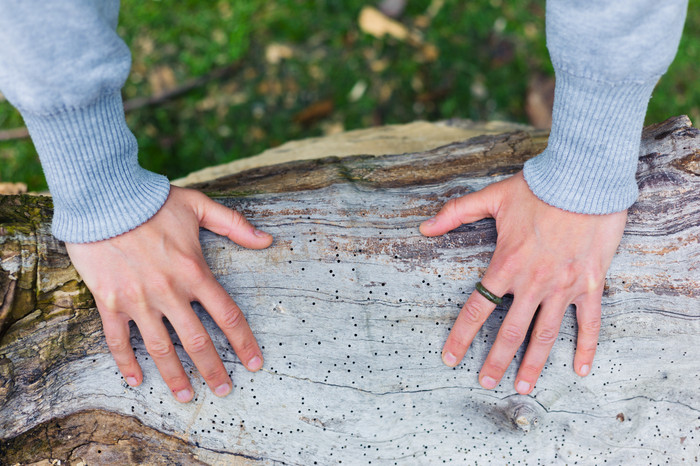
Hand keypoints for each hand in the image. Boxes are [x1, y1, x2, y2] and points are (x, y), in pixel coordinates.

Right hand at [66, 186, 272, 401]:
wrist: (103, 198)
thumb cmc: (152, 201)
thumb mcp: (199, 206)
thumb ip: (235, 225)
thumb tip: (267, 239)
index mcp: (194, 272)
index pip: (227, 316)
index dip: (244, 342)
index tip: (255, 363)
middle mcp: (169, 292)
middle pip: (197, 341)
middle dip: (213, 370)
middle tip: (224, 391)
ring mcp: (138, 300)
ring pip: (160, 348)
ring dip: (175, 375)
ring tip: (186, 396)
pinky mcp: (110, 302)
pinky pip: (118, 340)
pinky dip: (126, 362)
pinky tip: (136, 380)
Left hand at [420, 171, 626, 393]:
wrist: (584, 179)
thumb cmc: (538, 187)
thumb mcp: (492, 197)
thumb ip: (456, 213)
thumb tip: (424, 227)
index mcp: (506, 265)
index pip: (478, 309)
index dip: (461, 336)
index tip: (450, 358)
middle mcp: (532, 282)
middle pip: (510, 332)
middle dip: (495, 361)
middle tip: (486, 383)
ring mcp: (563, 286)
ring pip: (545, 335)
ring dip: (533, 365)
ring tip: (523, 388)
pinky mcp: (590, 285)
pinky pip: (589, 323)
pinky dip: (586, 348)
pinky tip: (580, 370)